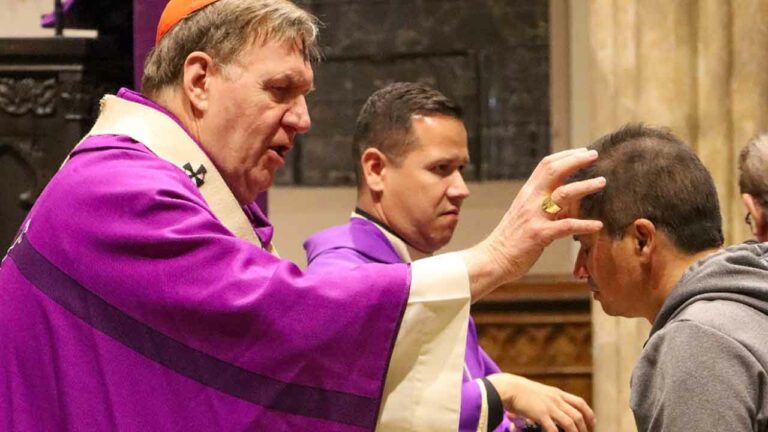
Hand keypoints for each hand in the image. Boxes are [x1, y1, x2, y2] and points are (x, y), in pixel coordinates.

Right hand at [462, 148, 604, 298]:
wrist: (492, 259)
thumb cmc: (510, 239)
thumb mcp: (524, 213)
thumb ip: (541, 202)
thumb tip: (563, 195)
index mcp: (527, 193)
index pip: (546, 165)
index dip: (566, 155)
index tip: (583, 151)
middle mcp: (530, 200)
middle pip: (554, 171)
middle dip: (576, 161)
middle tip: (595, 155)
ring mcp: (535, 216)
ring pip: (563, 194)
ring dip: (585, 186)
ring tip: (602, 182)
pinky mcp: (540, 235)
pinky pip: (566, 225)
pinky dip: (584, 224)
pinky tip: (598, 225)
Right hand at [486, 373, 593, 431]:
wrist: (508, 387)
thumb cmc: (519, 390)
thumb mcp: (538, 392)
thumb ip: (546, 400)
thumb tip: (549, 412)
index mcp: (557, 393)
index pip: (580, 403)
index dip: (589, 414)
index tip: (592, 423)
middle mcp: (556, 399)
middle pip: (578, 415)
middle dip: (585, 428)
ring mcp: (549, 406)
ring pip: (570, 423)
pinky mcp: (540, 414)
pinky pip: (553, 429)